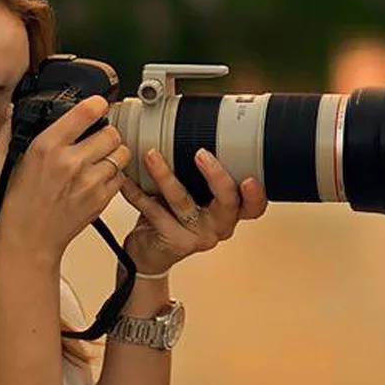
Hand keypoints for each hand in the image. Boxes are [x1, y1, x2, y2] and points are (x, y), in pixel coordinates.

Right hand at [0, 95, 128, 265]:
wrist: (27, 243)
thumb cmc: (12, 206)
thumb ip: (5, 133)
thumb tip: (12, 112)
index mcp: (46, 147)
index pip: (85, 112)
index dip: (96, 105)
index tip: (97, 105)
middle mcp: (71, 162)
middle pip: (111, 132)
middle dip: (105, 133)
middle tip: (95, 139)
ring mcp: (89, 182)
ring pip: (121, 153)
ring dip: (113, 153)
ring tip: (99, 159)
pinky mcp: (100, 200)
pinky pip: (121, 177)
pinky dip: (113, 175)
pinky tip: (96, 179)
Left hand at [118, 147, 267, 277]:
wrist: (151, 255)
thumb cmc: (174, 219)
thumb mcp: (195, 197)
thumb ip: (200, 176)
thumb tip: (193, 129)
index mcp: (230, 213)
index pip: (254, 206)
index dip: (257, 194)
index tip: (250, 177)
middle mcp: (219, 226)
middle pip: (227, 202)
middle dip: (216, 176)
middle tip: (201, 154)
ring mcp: (198, 236)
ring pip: (183, 202)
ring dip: (165, 175)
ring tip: (151, 155)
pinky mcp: (174, 241)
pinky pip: (154, 212)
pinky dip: (137, 193)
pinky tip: (127, 179)